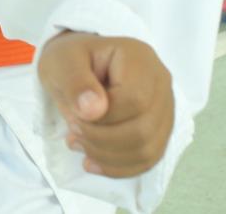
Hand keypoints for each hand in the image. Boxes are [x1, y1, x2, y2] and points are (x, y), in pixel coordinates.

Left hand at [39, 32, 174, 178]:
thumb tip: (94, 110)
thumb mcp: (61, 61)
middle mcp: (161, 82)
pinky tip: (92, 161)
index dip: (103, 118)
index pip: (134, 100)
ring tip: (79, 143)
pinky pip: (148, 160)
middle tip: (73, 131)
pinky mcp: (159, 130)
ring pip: (148, 149)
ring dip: (107, 155)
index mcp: (140, 59)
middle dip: (102, 139)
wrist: (77, 66)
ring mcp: (164, 108)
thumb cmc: (70, 60)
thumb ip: (75, 82)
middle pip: (144, 129)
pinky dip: (118, 167)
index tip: (74, 116)